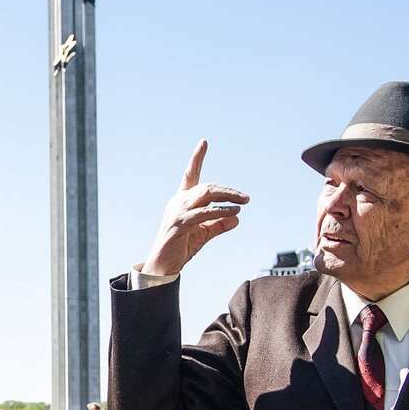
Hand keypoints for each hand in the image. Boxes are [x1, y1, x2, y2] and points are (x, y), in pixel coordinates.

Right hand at [141, 141, 248, 277]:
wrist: (162, 267)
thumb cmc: (180, 248)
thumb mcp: (203, 234)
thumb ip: (218, 224)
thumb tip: (236, 218)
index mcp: (182, 200)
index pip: (190, 175)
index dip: (196, 158)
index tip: (204, 142)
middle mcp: (178, 202)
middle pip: (206, 186)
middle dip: (227, 190)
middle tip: (246, 197)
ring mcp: (178, 212)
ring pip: (206, 194)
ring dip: (227, 196)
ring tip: (243, 201)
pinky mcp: (180, 224)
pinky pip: (204, 213)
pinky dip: (221, 211)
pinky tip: (234, 211)